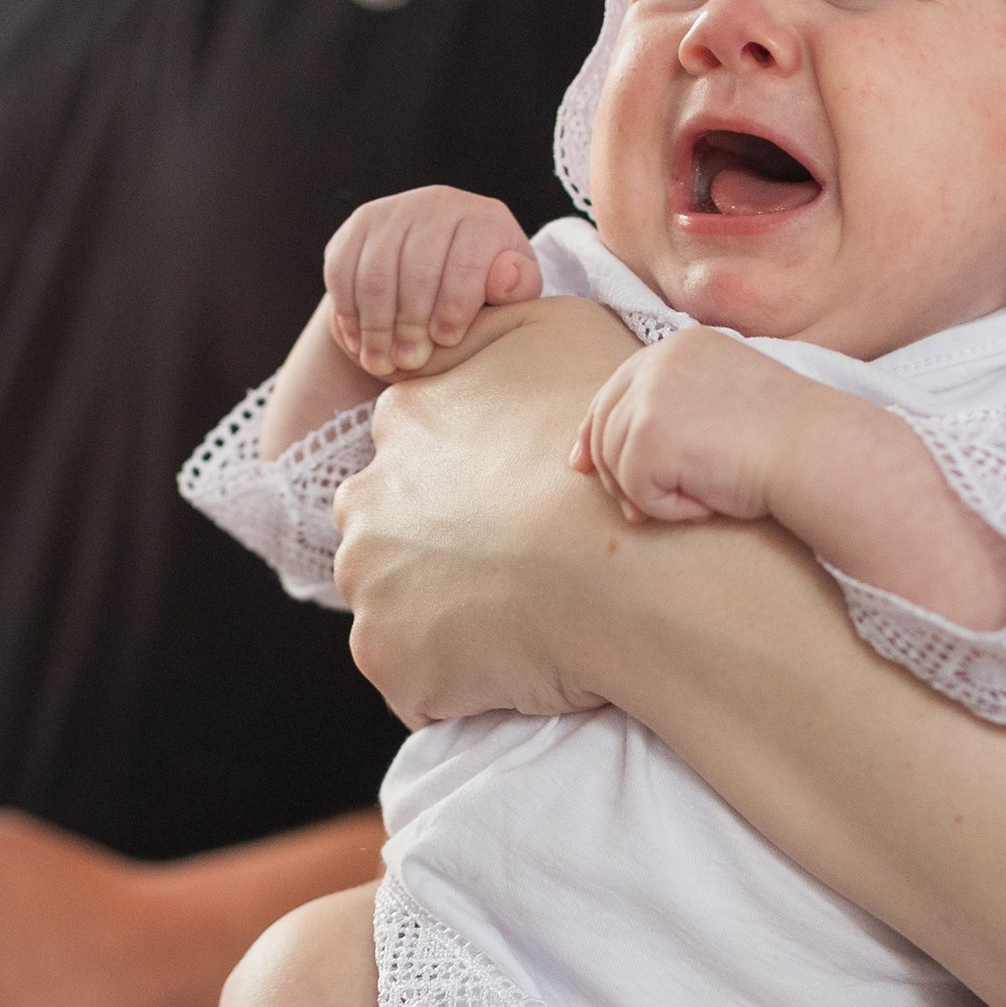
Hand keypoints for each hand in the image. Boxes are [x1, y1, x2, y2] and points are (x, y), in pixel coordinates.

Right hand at [324, 187, 540, 379]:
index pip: (466, 260)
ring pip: (375, 273)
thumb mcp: (511, 293)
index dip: (455, 305)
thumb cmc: (483, 291)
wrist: (439, 266)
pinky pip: (342, 270)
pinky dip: (348, 311)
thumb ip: (517, 289)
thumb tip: (503, 279)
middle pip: (416, 269)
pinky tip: (360, 342)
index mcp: (483, 219)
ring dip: (376, 325)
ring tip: (380, 362)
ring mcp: (394, 211)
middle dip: (410, 323)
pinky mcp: (359, 225)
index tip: (447, 341)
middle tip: (409, 362)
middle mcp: (438, 203)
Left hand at [335, 295, 637, 727]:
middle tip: (519, 572)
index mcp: (406, 420)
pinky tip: (518, 663)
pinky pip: (417, 682)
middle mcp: (366, 497)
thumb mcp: (562, 329)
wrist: (638, 567)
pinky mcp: (390, 659)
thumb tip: (471, 325)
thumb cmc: (611, 455)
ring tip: (524, 620)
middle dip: (437, 556)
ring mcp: (371, 584)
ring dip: (446, 620)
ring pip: (397, 609)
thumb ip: (500, 323)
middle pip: (389, 534)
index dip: (467, 488)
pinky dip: (459, 682)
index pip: (414, 458)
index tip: (514, 510)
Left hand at [574, 327, 817, 526]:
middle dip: (613, 475)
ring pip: (615, 463)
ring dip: (653, 495)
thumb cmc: (786, 443)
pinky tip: (709, 501)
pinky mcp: (649, 433)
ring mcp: (652, 394)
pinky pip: (636, 490)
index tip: (583, 465)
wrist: (818, 452)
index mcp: (679, 347)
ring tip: (704, 496)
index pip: (614, 389)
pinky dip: (670, 509)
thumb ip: (669, 414)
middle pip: (603, 426)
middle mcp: (659, 361)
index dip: (593, 431)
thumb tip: (591, 459)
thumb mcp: (720, 408)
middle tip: (636, 511)